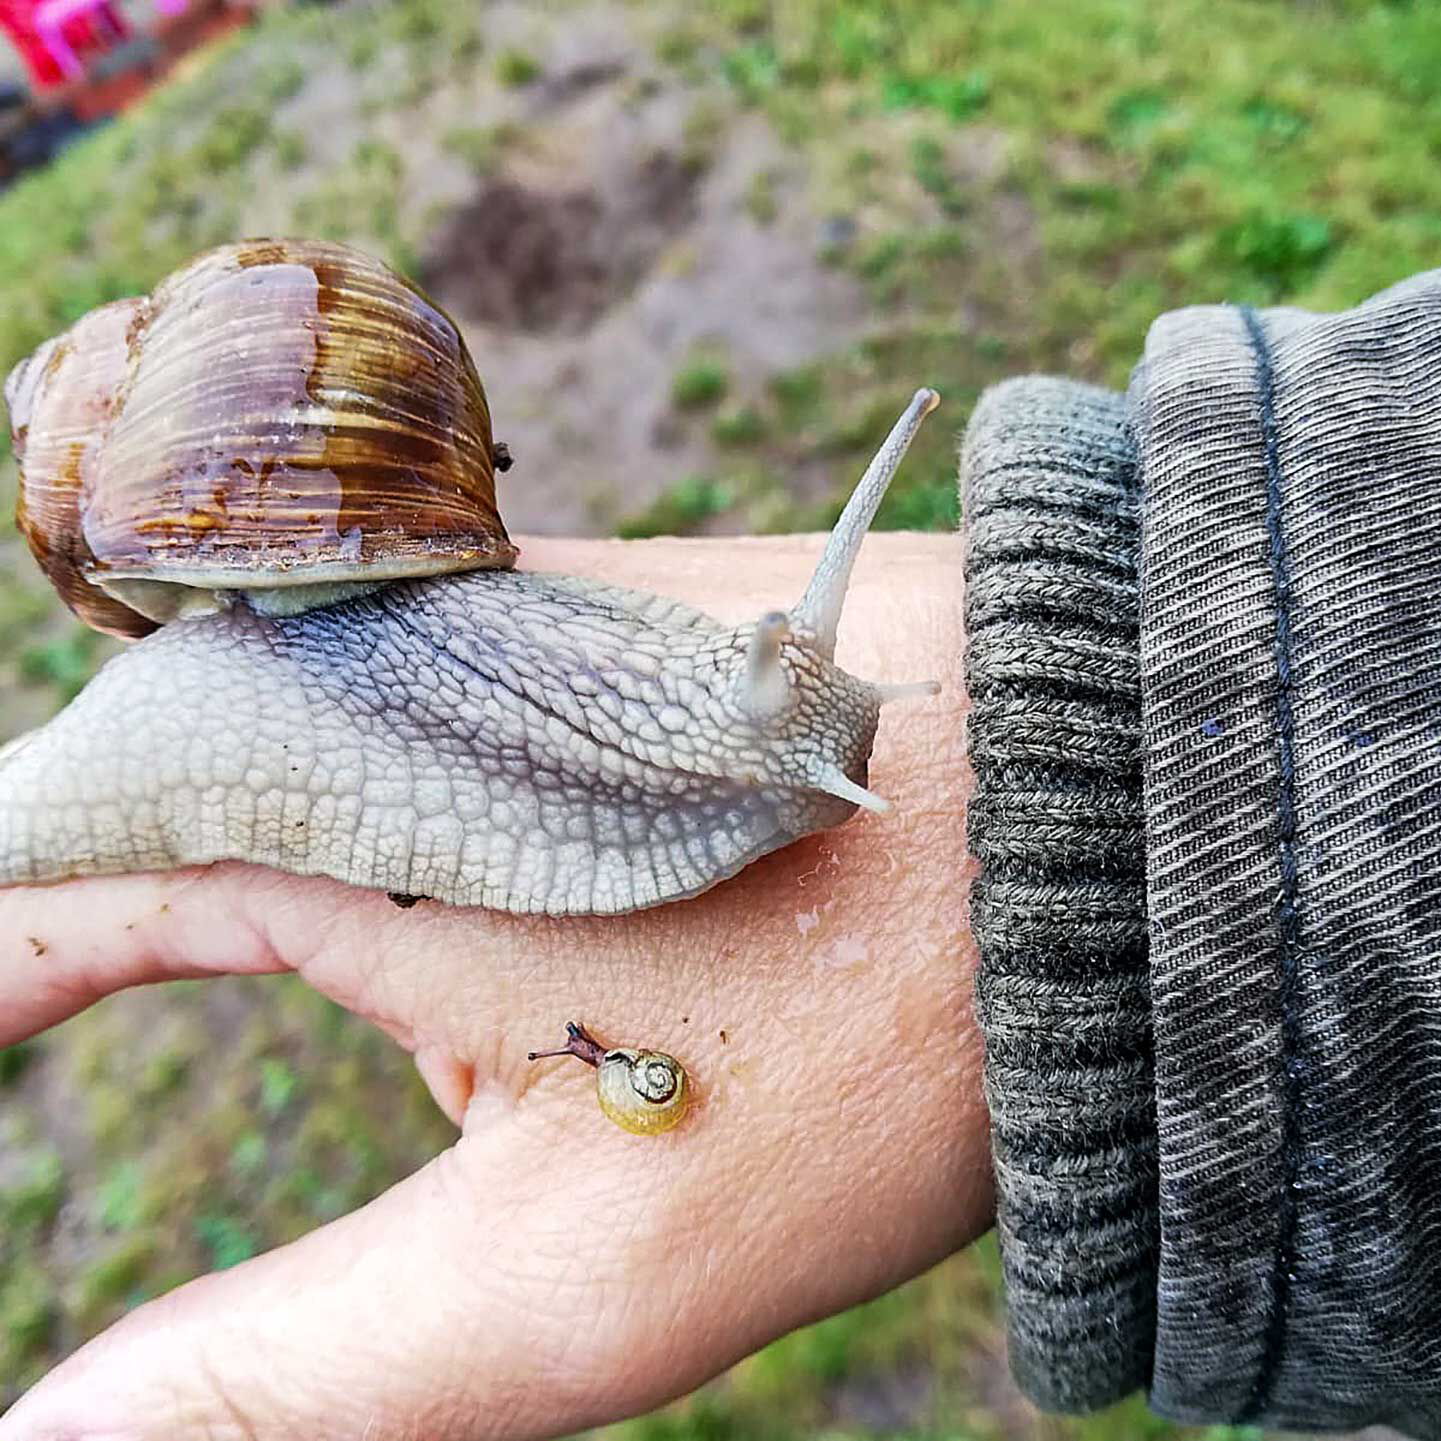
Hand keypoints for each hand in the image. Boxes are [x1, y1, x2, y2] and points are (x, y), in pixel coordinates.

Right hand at [0, 533, 988, 1440]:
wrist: (1127, 798)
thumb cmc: (875, 1021)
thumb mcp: (574, 1257)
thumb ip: (284, 1377)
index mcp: (315, 784)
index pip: (31, 886)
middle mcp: (386, 654)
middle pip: (158, 823)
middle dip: (107, 965)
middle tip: (242, 1079)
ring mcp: (506, 628)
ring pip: (313, 787)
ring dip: (304, 924)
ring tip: (508, 1069)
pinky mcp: (606, 638)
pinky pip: (444, 748)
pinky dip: (427, 865)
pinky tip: (555, 961)